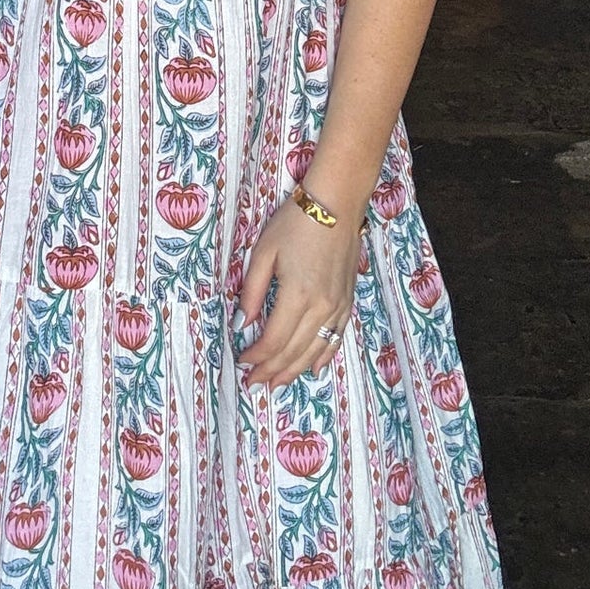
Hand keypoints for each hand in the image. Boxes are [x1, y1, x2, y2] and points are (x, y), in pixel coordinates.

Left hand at [234, 195, 361, 390]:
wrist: (337, 204)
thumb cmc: (296, 222)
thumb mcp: (264, 251)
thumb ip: (252, 291)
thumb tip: (242, 324)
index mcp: (297, 295)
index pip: (273, 340)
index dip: (256, 356)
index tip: (241, 361)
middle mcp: (321, 307)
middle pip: (293, 352)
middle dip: (271, 371)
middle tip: (254, 384)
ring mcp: (338, 307)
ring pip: (315, 351)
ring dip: (294, 371)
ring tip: (277, 384)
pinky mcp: (348, 302)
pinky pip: (336, 339)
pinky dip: (323, 357)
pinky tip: (313, 369)